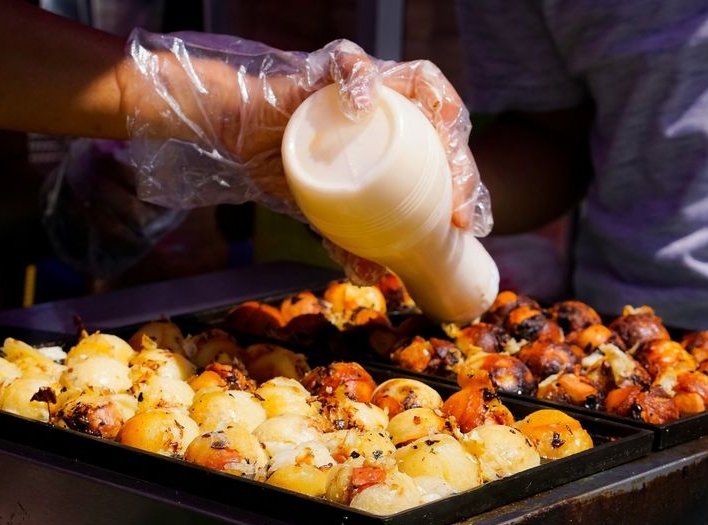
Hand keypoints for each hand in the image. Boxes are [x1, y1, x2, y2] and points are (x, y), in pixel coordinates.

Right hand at [119, 31, 489, 282]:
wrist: (239, 138)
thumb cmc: (287, 165)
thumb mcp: (325, 212)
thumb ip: (349, 240)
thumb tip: (373, 277)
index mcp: (403, 138)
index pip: (450, 156)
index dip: (468, 188)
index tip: (468, 226)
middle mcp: (395, 106)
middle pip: (448, 124)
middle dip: (464, 165)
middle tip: (458, 208)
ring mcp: (370, 83)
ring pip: (423, 85)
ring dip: (441, 115)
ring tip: (443, 152)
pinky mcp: (331, 66)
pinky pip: (353, 65)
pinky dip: (361, 80)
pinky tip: (363, 103)